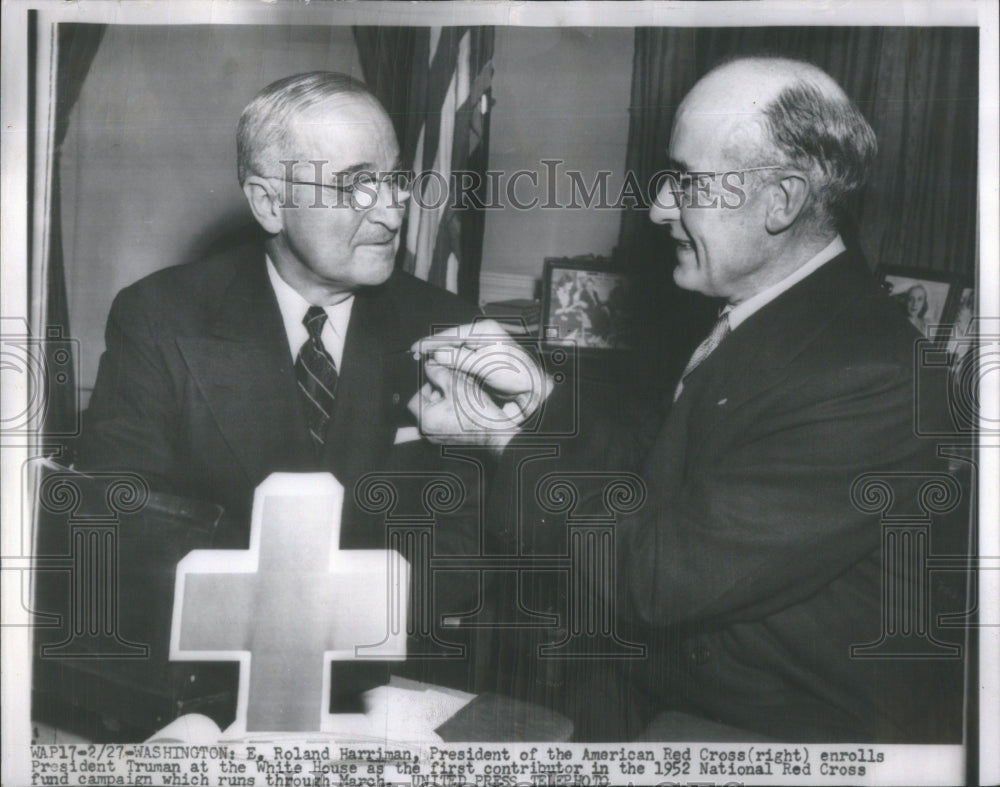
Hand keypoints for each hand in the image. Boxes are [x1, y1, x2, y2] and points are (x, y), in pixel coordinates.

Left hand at [406, 360, 518, 450]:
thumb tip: (428, 366)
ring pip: (434, 414)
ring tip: (459, 396)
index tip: (438, 380)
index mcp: (425, 420)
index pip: (413, 399)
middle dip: (436, 393)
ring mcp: (438, 439)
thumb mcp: (455, 384)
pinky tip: (464, 408)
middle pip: (424, 407)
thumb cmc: (475, 411)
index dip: (425, 386)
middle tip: (451, 386)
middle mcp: (428, 433)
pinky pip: (443, 423)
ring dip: (444, 402)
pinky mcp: (449, 441)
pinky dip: (450, 413)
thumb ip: (437, 372)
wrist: (496, 434)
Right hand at [409, 319, 551, 419]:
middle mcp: (482, 334)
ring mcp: (482, 345)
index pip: (451, 334)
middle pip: (451, 339)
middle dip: (433, 348)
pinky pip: (460, 357)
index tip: (414, 348)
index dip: (431, 341)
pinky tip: (438, 366)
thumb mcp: (484, 366)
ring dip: (439, 355)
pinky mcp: (481, 357)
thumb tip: (436, 353)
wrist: (532, 387)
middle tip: (414, 356)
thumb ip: (459, 358)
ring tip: (421, 361)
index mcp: (484, 330)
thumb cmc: (515, 375)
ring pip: (454, 348)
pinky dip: (449, 361)